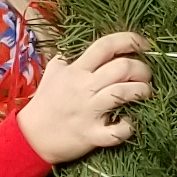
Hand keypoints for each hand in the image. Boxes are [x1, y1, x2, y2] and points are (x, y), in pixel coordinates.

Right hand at [18, 33, 151, 164]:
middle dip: (142, 69)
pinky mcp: (91, 134)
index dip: (129, 40)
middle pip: (122, 67)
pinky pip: (117, 131)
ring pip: (124, 93)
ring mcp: (89, 111)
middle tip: (145, 75)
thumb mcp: (53, 73)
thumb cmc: (45, 103)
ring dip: (141, 91)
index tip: (143, 45)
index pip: (105, 46)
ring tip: (144, 93)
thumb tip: (79, 50)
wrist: (32, 136)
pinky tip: (129, 122)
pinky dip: (129, 126)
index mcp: (76, 70)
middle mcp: (84, 87)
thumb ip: (67, 59)